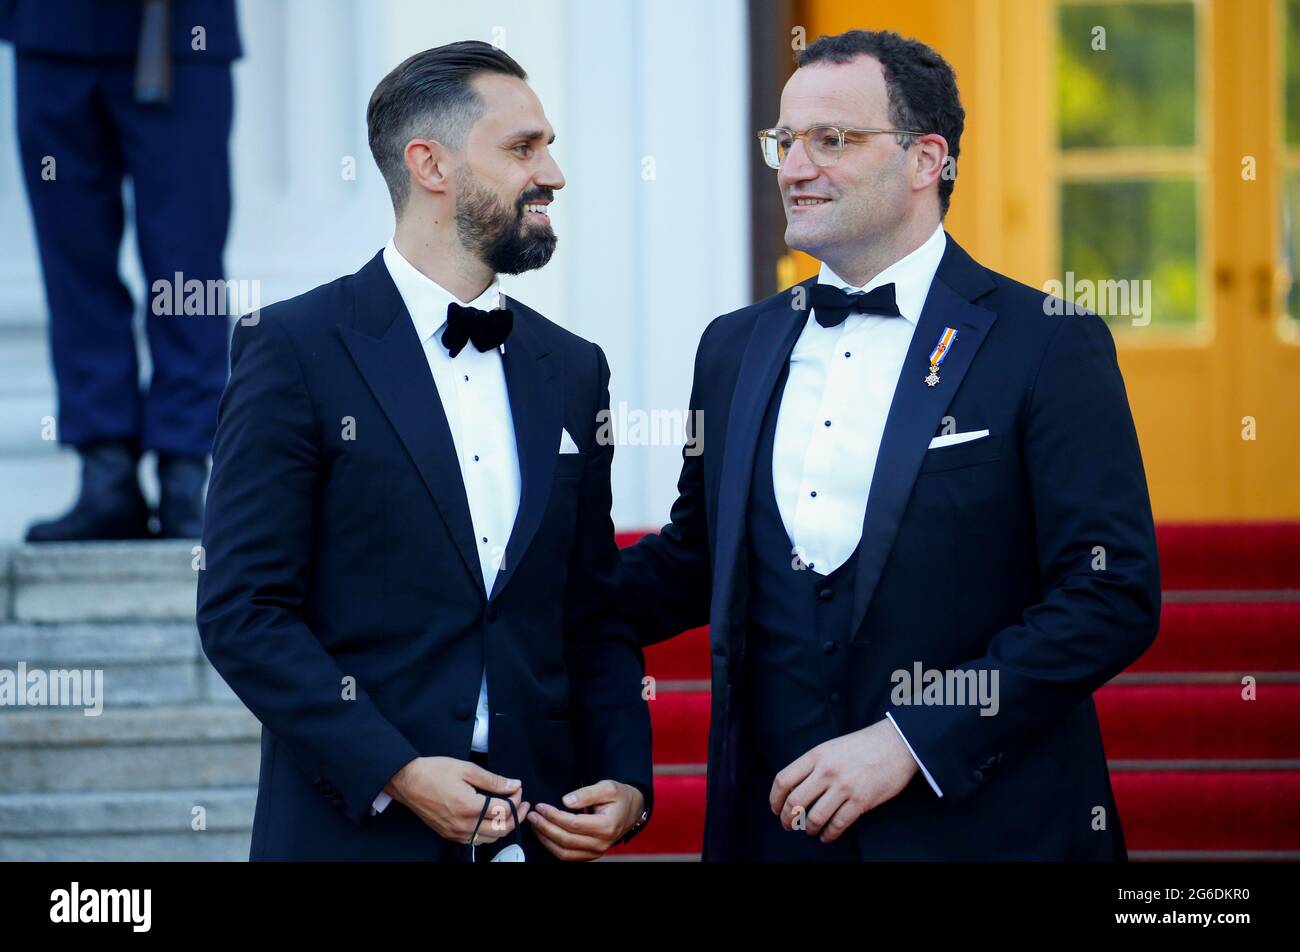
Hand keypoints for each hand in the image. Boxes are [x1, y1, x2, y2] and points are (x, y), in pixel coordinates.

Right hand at [386, 756, 529, 844]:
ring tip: (509, 811)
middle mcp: (463, 824)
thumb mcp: (467, 769)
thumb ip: (493, 780)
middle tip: (523, 803)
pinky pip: (475, 840)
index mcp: (469, 806)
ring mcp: (455, 833)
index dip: (517, 800)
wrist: (407, 781)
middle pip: (501, 829)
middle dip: (517, 816)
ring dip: (504, 827)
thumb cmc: (433, 772)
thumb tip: (514, 785)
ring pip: (490, 839)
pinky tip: (490, 820)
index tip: (518, 789)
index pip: (504, 810)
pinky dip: (488, 833)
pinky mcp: (449, 835)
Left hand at [528, 780, 644, 860]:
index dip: (554, 816)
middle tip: (532, 815)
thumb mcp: (607, 787)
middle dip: (545, 827)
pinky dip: (553, 848)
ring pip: (564, 853)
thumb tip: (565, 801)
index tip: (540, 806)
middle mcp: (601, 843)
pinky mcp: (591, 855)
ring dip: (546, 839)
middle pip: (566, 840)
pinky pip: (568, 857)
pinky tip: (545, 835)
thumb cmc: (620, 796)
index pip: (573, 824)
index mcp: (607, 825)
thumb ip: (586, 793)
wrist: (632, 810)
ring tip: (535, 824)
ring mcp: (597, 851)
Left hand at [770, 718, 917, 842]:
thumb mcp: (830, 748)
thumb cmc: (862, 746)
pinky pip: (838, 824)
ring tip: (810, 830)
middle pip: (794, 801)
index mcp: (816, 755)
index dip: (775, 799)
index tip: (775, 809)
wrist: (896, 744)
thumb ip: (812, 766)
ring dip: (809, 828)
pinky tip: (827, 835)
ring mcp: (844, 786)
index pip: (783, 780)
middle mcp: (827, 771)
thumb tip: (793, 789)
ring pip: (815, 817)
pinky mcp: (861, 800)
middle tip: (788, 825)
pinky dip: (829, 834)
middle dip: (787, 819)